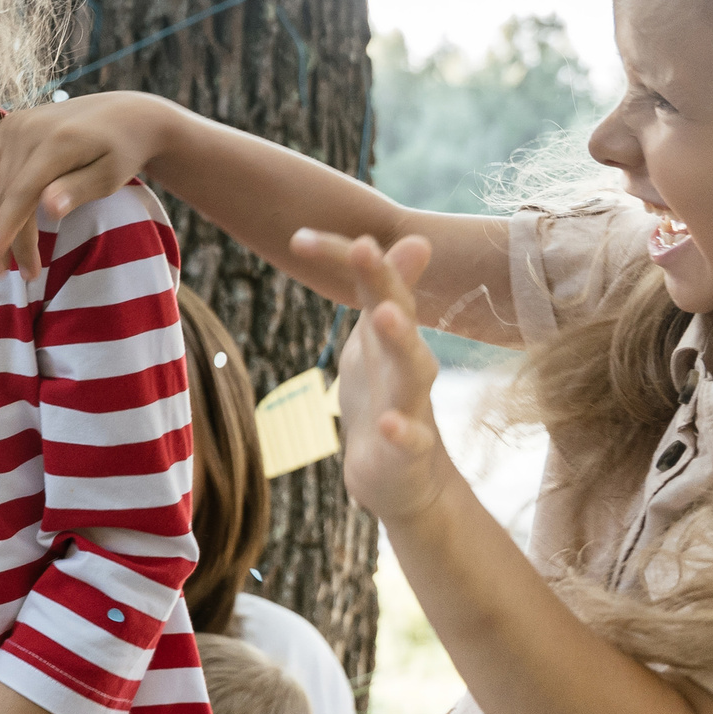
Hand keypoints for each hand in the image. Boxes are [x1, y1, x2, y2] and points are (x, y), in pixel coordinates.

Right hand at [0, 94, 166, 279]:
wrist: (125, 113)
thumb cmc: (122, 151)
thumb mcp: (111, 174)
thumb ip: (78, 190)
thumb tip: (48, 209)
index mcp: (57, 142)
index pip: (24, 194)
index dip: (10, 230)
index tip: (2, 264)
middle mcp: (30, 130)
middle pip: (8, 193)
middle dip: (6, 236)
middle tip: (9, 275)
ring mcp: (16, 126)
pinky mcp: (10, 127)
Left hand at [299, 229, 457, 526]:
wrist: (405, 476)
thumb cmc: (383, 397)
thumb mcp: (378, 339)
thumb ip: (386, 290)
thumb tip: (414, 237)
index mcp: (391, 333)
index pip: (375, 284)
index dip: (341, 257)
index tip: (298, 236)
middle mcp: (407, 362)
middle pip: (399, 315)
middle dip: (383, 280)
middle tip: (364, 245)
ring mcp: (412, 406)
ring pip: (413, 370)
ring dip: (400, 341)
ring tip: (384, 315)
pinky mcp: (409, 451)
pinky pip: (410, 439)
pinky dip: (403, 431)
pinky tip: (389, 424)